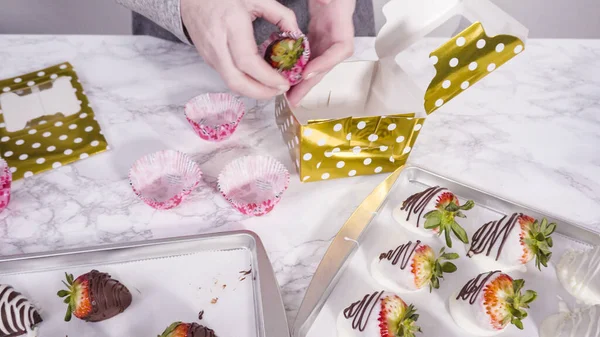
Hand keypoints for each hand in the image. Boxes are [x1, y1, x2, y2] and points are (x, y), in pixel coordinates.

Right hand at [181, 0, 299, 99]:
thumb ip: (280, 14)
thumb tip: (297, 35)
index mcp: (231, 24)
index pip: (247, 61)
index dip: (267, 77)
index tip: (284, 82)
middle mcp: (217, 43)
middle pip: (236, 81)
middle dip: (260, 93)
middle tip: (279, 91)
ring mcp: (209, 54)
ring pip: (231, 83)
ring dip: (253, 91)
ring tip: (272, 88)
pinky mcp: (207, 60)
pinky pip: (227, 77)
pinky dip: (244, 83)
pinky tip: (258, 80)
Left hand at [286, 0, 354, 106]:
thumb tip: (325, 0)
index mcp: (343, 23)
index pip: (340, 50)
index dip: (326, 64)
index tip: (308, 73)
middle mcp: (338, 35)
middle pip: (326, 65)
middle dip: (310, 84)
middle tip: (293, 99)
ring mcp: (328, 37)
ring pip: (316, 64)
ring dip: (303, 81)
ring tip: (288, 96)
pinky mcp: (318, 36)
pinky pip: (309, 56)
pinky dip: (299, 67)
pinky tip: (287, 77)